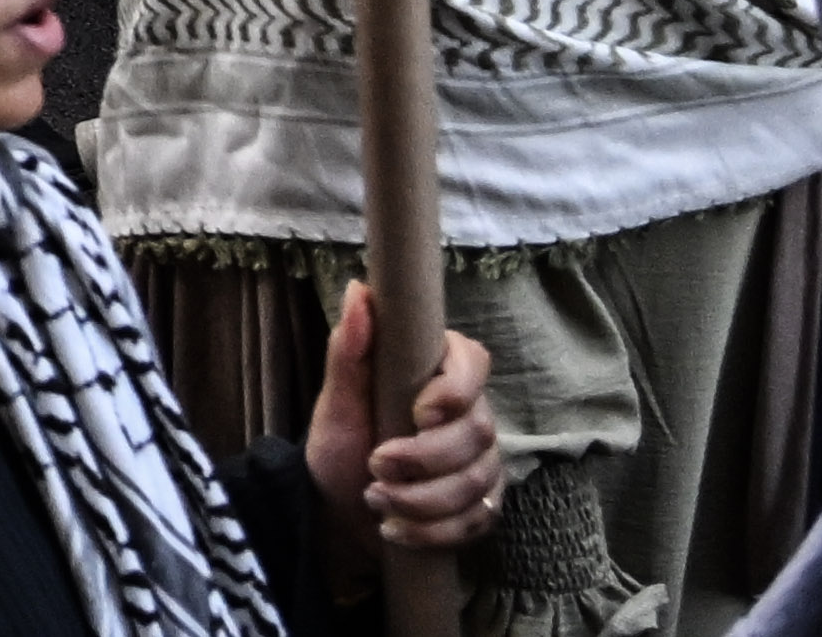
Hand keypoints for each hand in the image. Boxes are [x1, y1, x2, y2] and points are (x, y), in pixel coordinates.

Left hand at [303, 289, 498, 552]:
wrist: (338, 505)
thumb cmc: (341, 441)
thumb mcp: (337, 399)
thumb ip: (350, 348)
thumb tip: (359, 290)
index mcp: (438, 374)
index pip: (473, 362)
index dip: (456, 389)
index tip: (419, 412)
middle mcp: (471, 415)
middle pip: (479, 432)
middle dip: (425, 458)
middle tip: (376, 465)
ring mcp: (483, 463)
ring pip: (478, 483)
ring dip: (421, 499)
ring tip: (375, 498)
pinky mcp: (483, 507)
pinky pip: (476, 523)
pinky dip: (432, 531)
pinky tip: (394, 529)